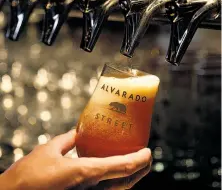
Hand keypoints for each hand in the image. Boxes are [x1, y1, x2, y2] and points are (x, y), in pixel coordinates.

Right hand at [0, 130, 151, 189]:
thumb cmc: (28, 176)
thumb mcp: (48, 150)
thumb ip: (67, 140)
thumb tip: (78, 133)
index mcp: (85, 173)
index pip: (122, 167)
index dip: (139, 160)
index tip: (148, 151)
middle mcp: (90, 189)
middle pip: (125, 184)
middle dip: (140, 171)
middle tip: (147, 158)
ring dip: (129, 178)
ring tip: (135, 165)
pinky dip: (114, 183)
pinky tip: (112, 173)